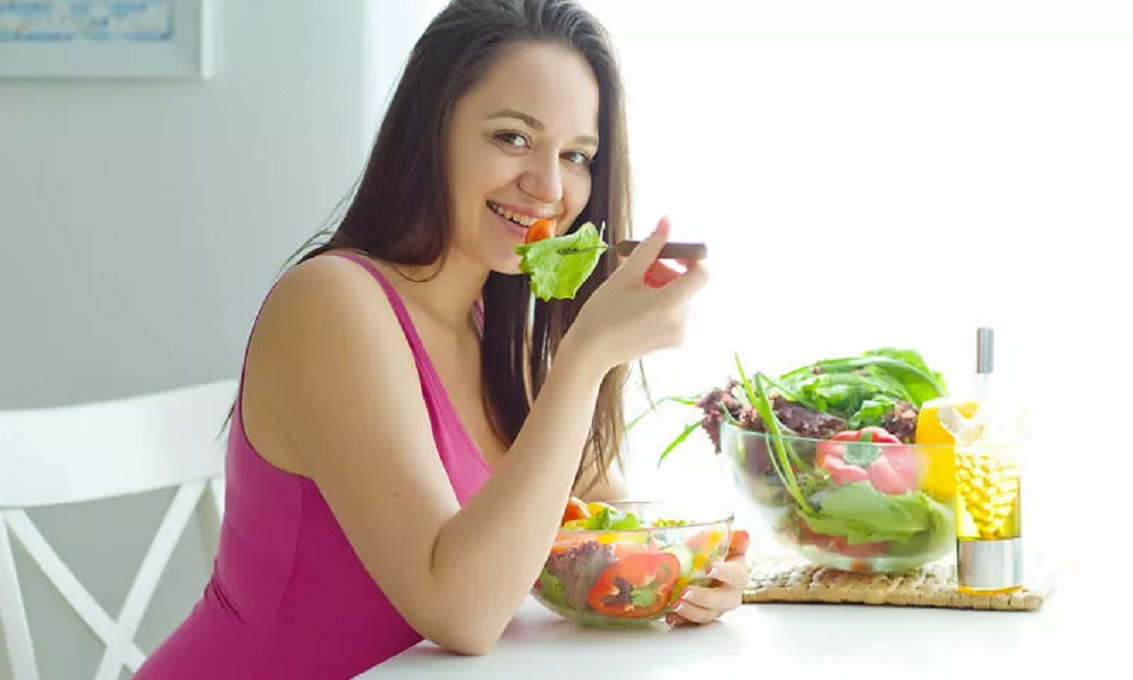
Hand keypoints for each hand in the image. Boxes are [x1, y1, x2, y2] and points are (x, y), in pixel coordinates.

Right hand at [565, 216, 708, 373]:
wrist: (590, 353)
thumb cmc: (602, 313)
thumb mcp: (625, 275)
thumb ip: (650, 247)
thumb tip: (667, 220)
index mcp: (671, 303)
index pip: (702, 272)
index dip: (690, 256)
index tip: (668, 252)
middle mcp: (681, 321)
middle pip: (687, 283)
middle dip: (666, 270)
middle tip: (639, 267)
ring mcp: (678, 334)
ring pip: (680, 296)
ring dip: (661, 285)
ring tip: (632, 288)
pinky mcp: (672, 341)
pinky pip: (674, 311)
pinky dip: (661, 301)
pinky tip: (636, 303)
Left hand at [667, 529, 750, 626]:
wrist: (708, 572)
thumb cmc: (718, 557)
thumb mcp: (726, 545)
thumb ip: (734, 540)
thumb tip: (743, 533)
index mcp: (738, 576)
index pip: (737, 576)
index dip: (725, 573)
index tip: (710, 568)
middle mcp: (729, 595)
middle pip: (722, 601)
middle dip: (703, 597)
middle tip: (686, 591)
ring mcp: (716, 608)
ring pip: (707, 615)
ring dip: (690, 611)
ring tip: (675, 604)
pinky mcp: (701, 616)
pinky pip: (692, 623)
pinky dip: (681, 621)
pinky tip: (671, 617)